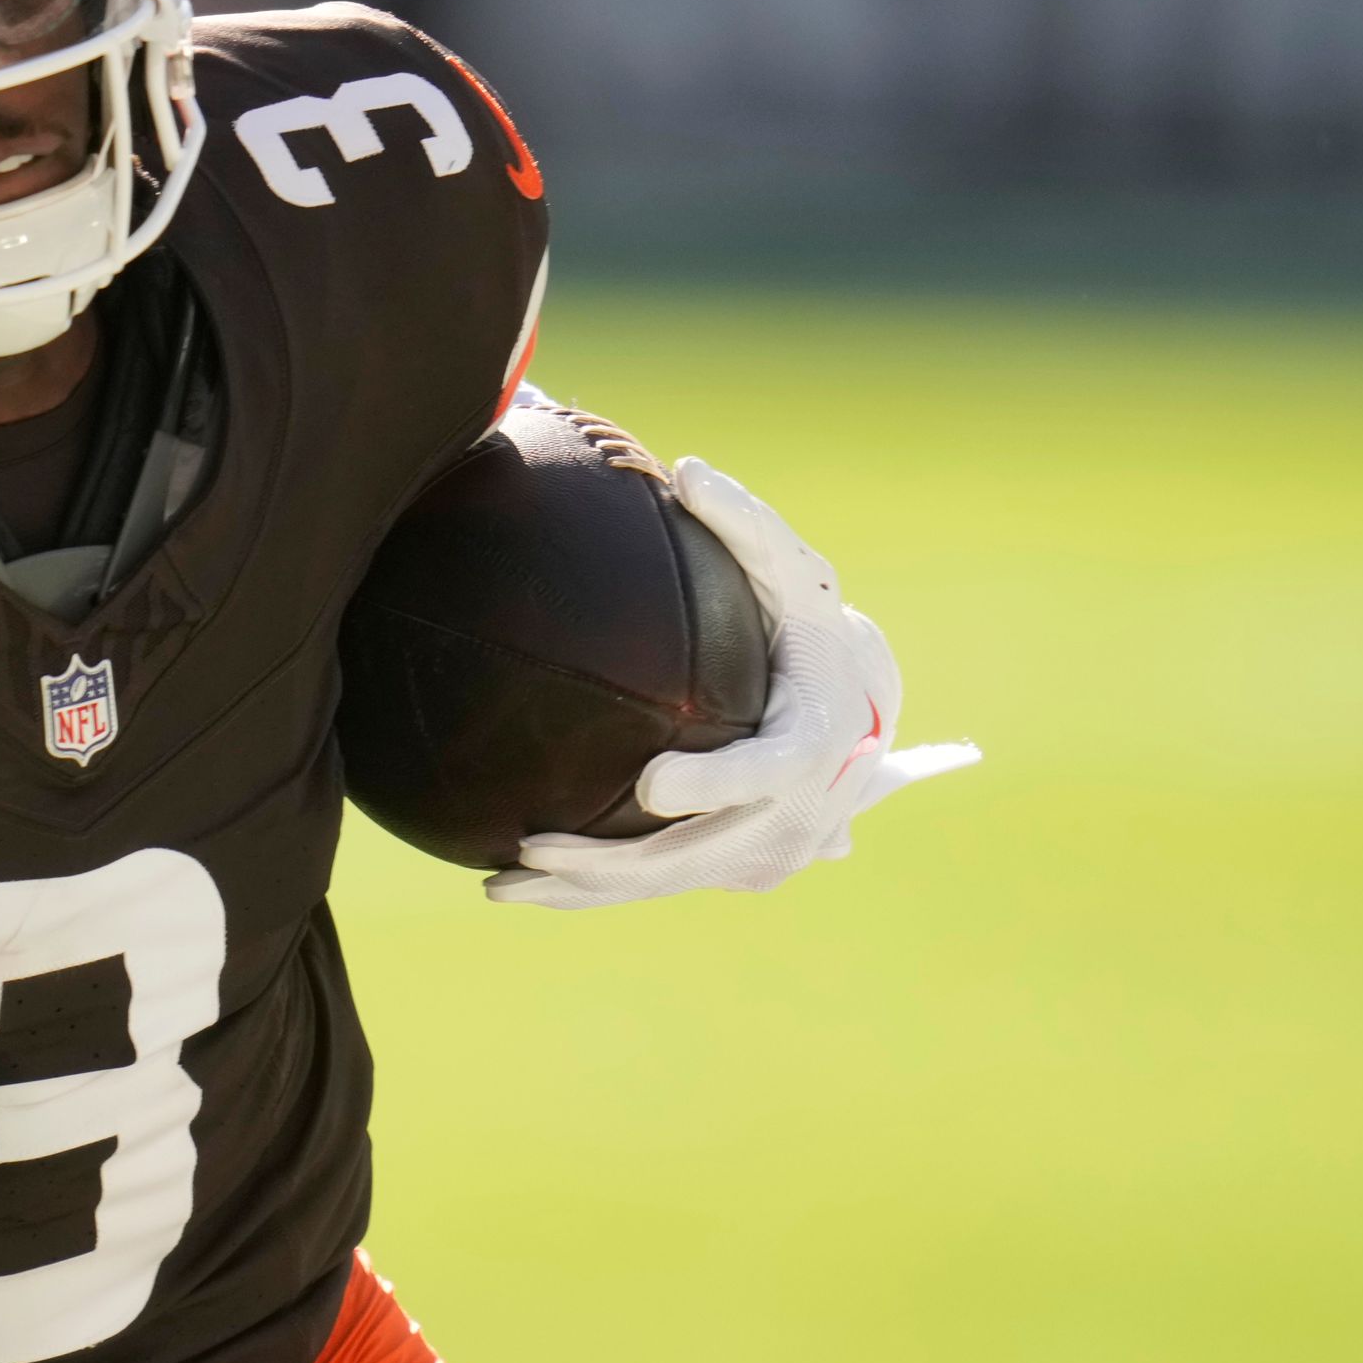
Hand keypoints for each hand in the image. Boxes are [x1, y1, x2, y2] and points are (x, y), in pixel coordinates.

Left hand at [486, 460, 976, 909]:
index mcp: (815, 737)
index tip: (650, 784)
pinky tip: (527, 889)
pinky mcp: (742, 869)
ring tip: (500, 886)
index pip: (766, 768)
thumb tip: (688, 469)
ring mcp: (771, 850)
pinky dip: (599, 893)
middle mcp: (800, 812)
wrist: (861, 706)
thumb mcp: (795, 573)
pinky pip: (664, 885)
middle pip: (698, 850)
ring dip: (587, 891)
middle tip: (532, 848)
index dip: (713, 783)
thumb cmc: (814, 630)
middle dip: (613, 861)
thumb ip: (749, 525)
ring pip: (670, 881)